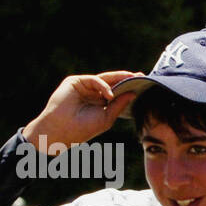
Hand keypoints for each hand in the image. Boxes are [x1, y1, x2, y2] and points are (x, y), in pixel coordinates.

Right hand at [22, 71, 141, 150]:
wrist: (62, 130)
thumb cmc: (83, 128)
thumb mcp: (107, 117)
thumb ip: (119, 104)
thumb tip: (133, 93)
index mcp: (100, 102)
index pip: (117, 91)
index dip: (129, 87)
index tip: (143, 84)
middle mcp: (93, 93)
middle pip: (113, 82)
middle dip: (127, 78)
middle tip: (141, 75)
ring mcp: (84, 86)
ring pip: (104, 78)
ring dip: (119, 78)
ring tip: (132, 79)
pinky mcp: (75, 82)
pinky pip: (94, 79)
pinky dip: (103, 86)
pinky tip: (110, 95)